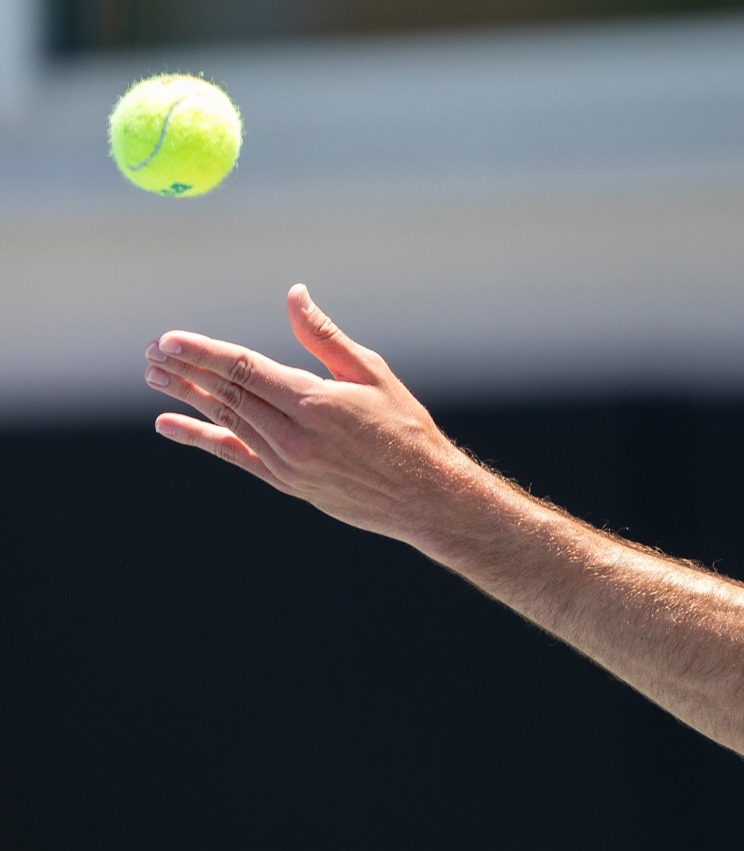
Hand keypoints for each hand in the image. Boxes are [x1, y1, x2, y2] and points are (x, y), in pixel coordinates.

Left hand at [145, 284, 486, 544]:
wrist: (425, 498)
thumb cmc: (407, 429)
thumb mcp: (373, 375)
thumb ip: (325, 337)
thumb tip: (294, 295)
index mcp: (316, 402)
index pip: (245, 369)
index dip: (203, 352)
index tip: (170, 339)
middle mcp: (294, 436)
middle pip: (227, 394)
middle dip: (187, 370)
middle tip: (153, 352)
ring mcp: (287, 463)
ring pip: (226, 421)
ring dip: (187, 397)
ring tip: (155, 376)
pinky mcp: (286, 483)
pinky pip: (234, 455)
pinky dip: (200, 438)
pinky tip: (168, 425)